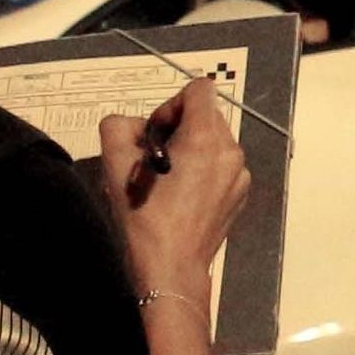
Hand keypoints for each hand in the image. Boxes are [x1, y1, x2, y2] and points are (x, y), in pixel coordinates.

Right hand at [99, 76, 250, 319]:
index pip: (199, 89)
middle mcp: (230, 152)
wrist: (171, 265)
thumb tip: (134, 126)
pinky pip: (221, 165)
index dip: (171, 104)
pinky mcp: (239, 194)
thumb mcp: (114, 163)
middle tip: (155, 158)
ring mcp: (239, 174)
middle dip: (179, 128)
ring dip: (191, 150)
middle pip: (206, 115)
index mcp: (206, 138)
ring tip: (167, 180)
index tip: (156, 133)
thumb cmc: (145, 218)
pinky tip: (181, 195)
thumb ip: (120, 126)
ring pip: (214, 141)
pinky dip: (203, 170)